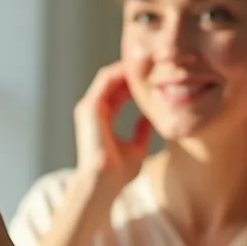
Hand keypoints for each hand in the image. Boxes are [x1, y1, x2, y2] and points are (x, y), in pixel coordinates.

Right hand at [74, 63, 151, 190]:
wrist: (103, 183)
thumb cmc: (118, 173)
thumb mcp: (137, 149)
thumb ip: (141, 133)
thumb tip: (149, 120)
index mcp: (103, 118)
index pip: (119, 93)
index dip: (136, 83)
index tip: (157, 77)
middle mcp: (94, 110)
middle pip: (114, 81)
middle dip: (133, 72)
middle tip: (155, 63)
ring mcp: (89, 107)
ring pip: (109, 77)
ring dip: (127, 68)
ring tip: (149, 61)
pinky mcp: (89, 107)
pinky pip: (106, 80)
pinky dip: (121, 72)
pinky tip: (139, 70)